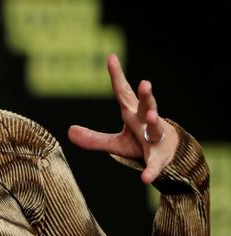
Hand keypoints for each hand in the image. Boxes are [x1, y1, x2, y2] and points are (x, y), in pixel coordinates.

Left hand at [68, 53, 178, 183]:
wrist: (167, 158)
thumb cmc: (140, 142)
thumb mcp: (115, 142)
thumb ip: (93, 138)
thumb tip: (69, 131)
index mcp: (132, 114)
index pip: (123, 92)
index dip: (117, 76)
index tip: (111, 57)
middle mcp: (146, 122)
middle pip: (146, 105)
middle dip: (146, 95)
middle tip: (145, 83)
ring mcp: (155, 138)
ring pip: (156, 128)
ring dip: (153, 121)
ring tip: (150, 115)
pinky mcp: (159, 158)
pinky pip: (155, 165)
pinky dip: (151, 170)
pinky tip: (145, 178)